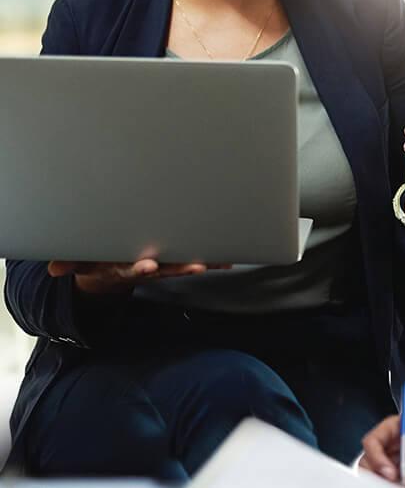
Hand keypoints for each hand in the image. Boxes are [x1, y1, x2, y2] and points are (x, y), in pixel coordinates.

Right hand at [48, 259, 230, 295]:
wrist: (107, 271)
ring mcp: (159, 265)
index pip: (130, 269)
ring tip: (217, 262)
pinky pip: (191, 259)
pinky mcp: (171, 261)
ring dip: (199, 264)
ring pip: (181, 265)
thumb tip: (52, 269)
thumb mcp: (81, 260)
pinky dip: (210, 260)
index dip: (140, 267)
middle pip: (163, 269)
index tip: (149, 265)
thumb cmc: (96, 258)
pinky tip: (227, 259)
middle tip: (196, 266)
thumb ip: (68, 262)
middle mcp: (143, 267)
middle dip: (179, 268)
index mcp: (120, 267)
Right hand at [361, 410, 404, 486]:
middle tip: (393, 484)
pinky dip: (395, 486)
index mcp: (396, 427)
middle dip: (377, 474)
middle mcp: (392, 443)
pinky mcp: (403, 472)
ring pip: (378, 474)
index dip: (377, 458)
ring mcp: (396, 459)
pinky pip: (393, 482)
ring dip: (386, 483)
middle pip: (370, 460)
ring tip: (402, 485)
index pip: (373, 441)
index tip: (391, 473)